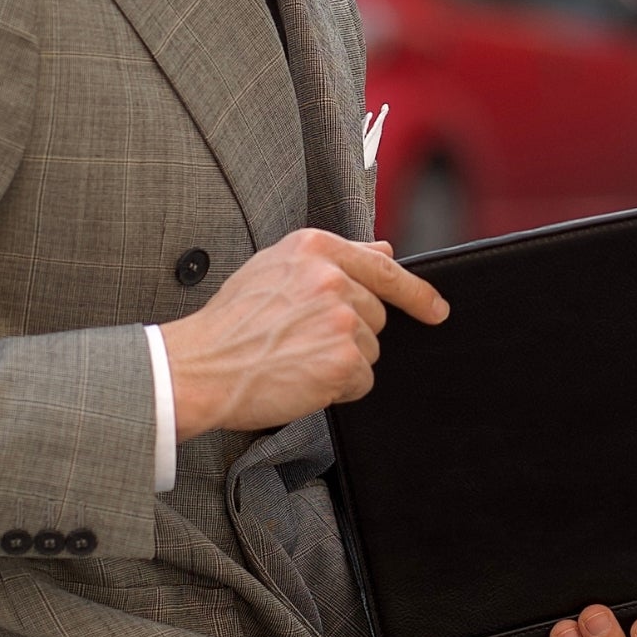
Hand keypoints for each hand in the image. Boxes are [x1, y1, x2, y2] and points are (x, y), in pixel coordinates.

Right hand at [162, 229, 448, 437]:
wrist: (200, 366)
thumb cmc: (229, 324)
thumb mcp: (274, 269)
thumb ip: (331, 258)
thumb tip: (384, 250)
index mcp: (314, 248)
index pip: (383, 267)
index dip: (417, 293)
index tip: (437, 309)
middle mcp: (331, 278)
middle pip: (376, 315)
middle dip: (351, 335)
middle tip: (302, 343)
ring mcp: (340, 319)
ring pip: (370, 350)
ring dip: (342, 363)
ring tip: (295, 359)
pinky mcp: (342, 360)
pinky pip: (362, 381)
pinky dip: (338, 389)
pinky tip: (301, 379)